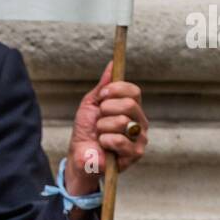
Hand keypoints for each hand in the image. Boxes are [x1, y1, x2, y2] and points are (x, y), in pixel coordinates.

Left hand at [66, 60, 148, 193]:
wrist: (79, 154)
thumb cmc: (86, 130)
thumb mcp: (92, 104)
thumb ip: (103, 87)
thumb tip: (112, 65)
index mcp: (132, 108)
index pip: (133, 91)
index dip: (116, 90)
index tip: (102, 96)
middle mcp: (140, 121)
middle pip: (129, 104)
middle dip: (106, 110)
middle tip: (99, 119)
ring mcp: (140, 138)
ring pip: (122, 122)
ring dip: (102, 128)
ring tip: (100, 135)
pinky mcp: (135, 153)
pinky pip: (118, 139)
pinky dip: (104, 141)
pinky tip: (103, 145)